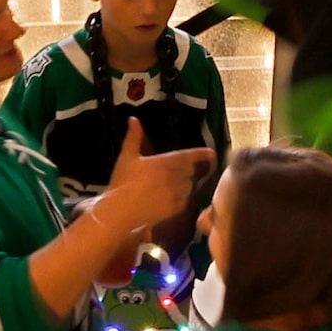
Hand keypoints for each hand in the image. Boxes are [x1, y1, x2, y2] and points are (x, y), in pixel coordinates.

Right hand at [89, 125, 215, 241]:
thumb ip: (133, 137)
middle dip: (186, 170)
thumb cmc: (122, 182)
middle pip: (189, 171)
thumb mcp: (127, 157)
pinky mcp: (174, 209)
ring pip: (188, 187)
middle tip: (176, 171)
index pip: (188, 156)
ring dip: (184, 184)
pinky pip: (184, 201)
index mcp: (164, 162)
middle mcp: (173, 177)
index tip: (212, 152)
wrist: (119, 211)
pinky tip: (168, 199)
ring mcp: (175, 194)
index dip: (202, 153)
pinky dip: (180, 199)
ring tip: (170, 185)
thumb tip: (133, 119)